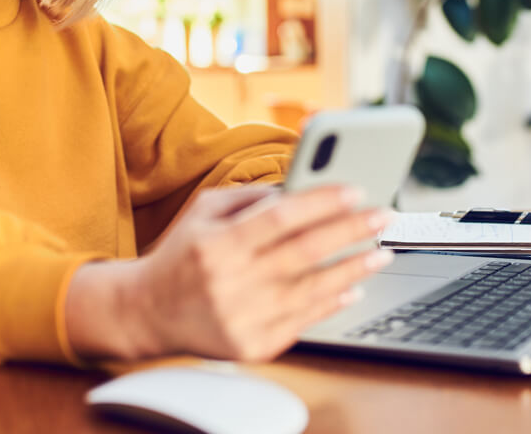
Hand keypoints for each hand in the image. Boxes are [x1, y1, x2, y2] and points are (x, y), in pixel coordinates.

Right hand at [66, 184, 391, 361]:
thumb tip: (303, 184)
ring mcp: (242, 318)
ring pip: (312, 289)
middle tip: (384, 215)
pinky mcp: (252, 346)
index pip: (281, 217)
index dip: (322, 202)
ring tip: (381, 251)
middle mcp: (230, 282)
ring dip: (354, 268)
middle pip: (305, 252)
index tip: (356, 190)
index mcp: (217, 243)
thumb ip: (251, 196)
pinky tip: (354, 287)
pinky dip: (333, 303)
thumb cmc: (182, 254)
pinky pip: (304, 322)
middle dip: (352, 230)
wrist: (146, 312)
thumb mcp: (204, 212)